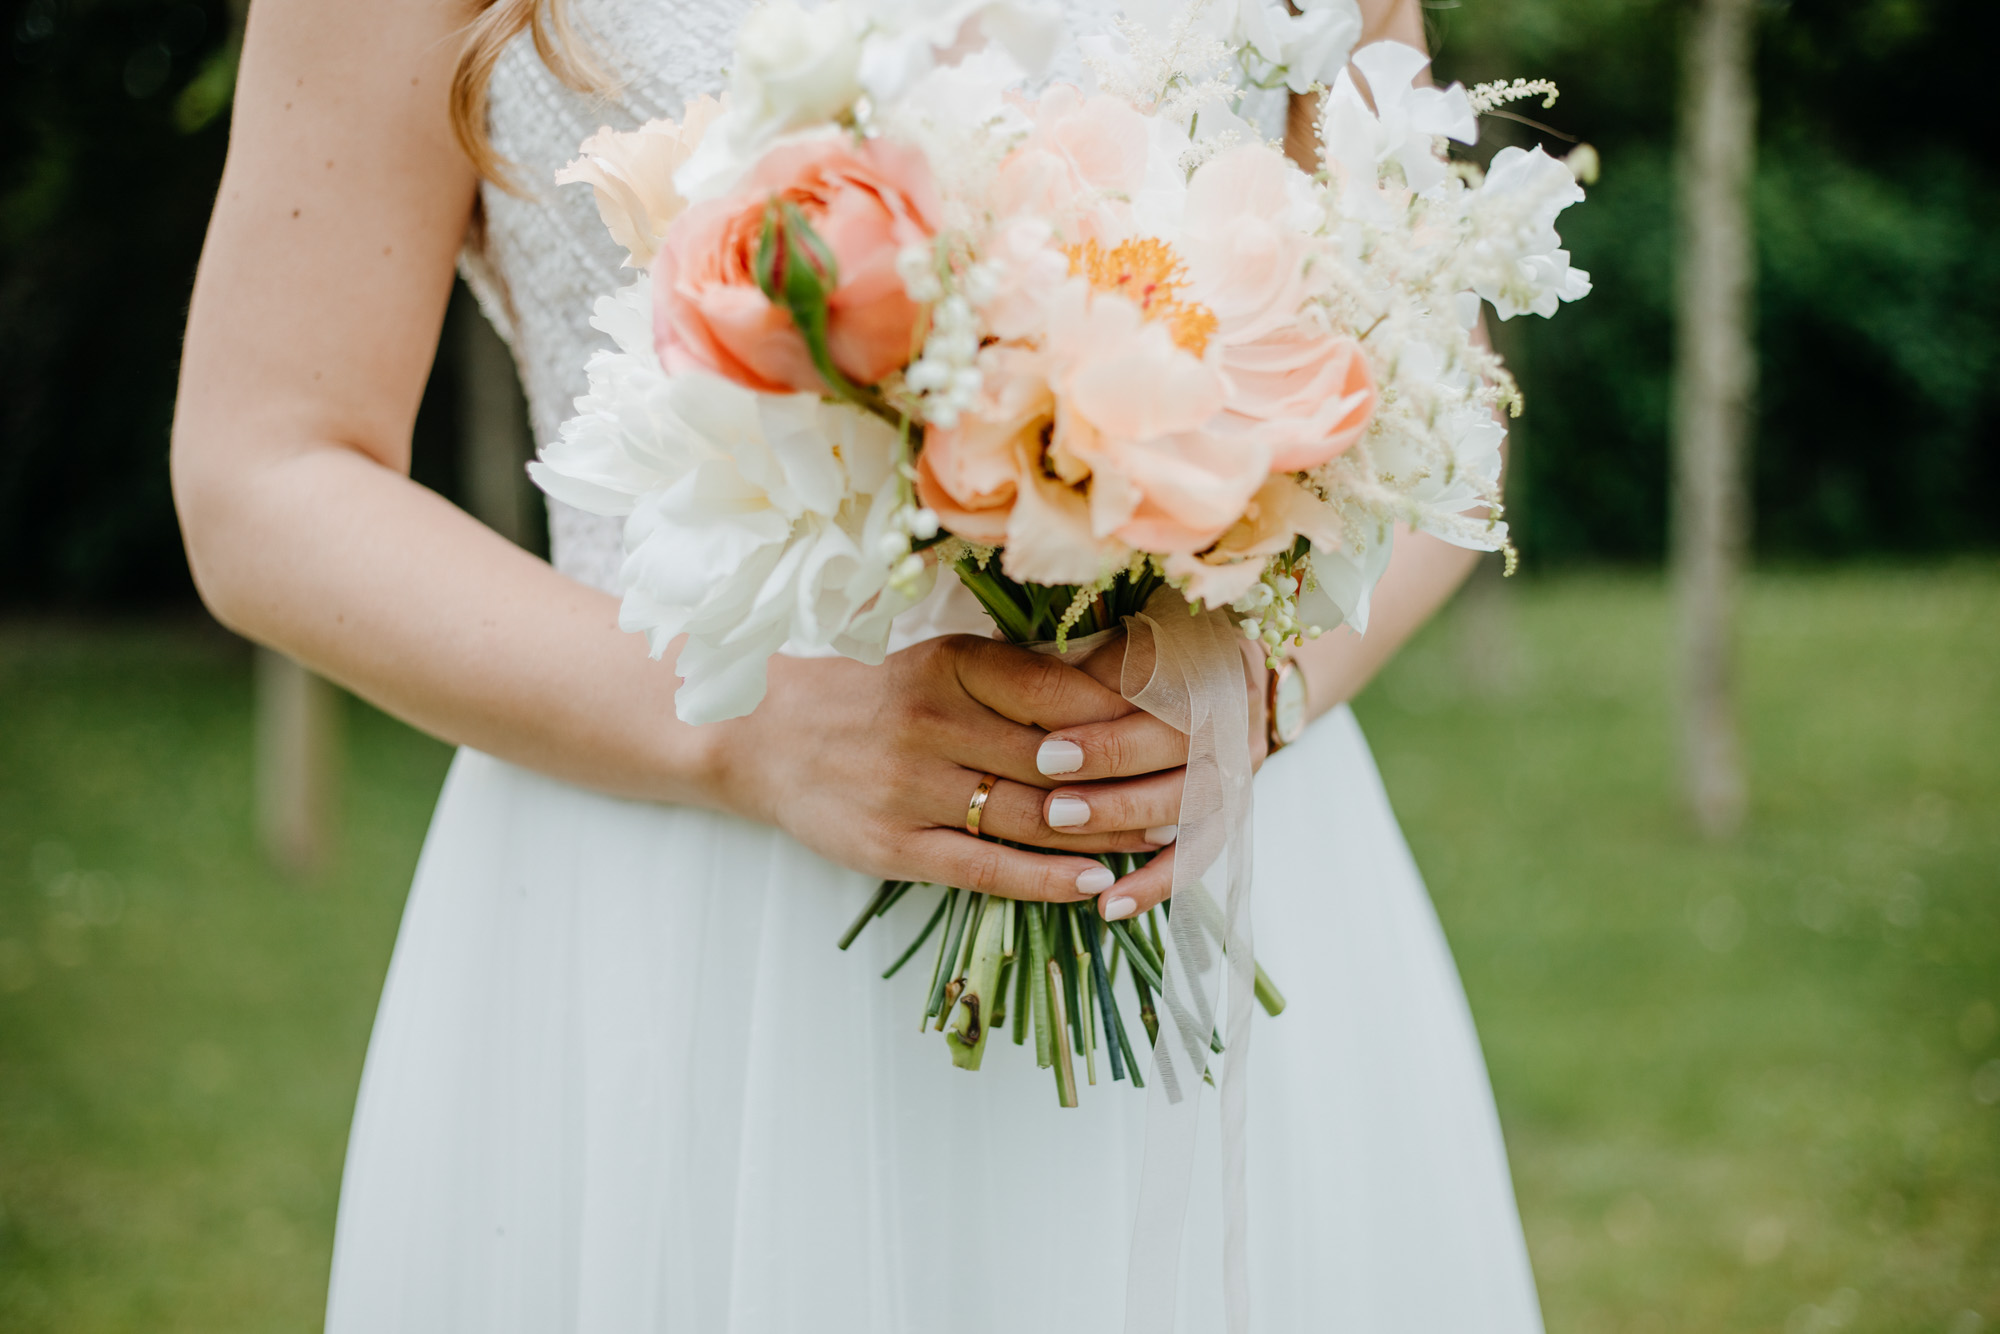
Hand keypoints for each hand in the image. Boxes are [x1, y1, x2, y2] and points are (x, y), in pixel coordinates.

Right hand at [705, 635, 1200, 901]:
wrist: (754, 734)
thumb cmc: (863, 692)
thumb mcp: (933, 660)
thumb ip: (1011, 674)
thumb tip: (1114, 682)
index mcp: (945, 662)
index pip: (1058, 690)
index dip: (1126, 714)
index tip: (1181, 726)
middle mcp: (929, 721)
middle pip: (1057, 758)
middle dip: (1133, 777)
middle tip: (1195, 788)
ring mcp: (908, 788)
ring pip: (1030, 816)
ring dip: (1105, 831)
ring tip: (1162, 838)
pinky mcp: (892, 846)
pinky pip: (985, 867)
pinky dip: (1046, 878)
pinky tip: (1093, 882)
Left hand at [1041, 634, 1270, 922]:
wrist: (1203, 674)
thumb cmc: (1134, 651)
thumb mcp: (1107, 640)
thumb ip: (1078, 660)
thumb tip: (1025, 676)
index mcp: (1209, 657)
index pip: (1163, 688)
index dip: (1106, 718)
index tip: (1048, 744)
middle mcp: (1235, 712)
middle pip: (1181, 743)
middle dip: (1111, 766)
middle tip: (1049, 787)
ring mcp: (1237, 767)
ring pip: (1189, 801)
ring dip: (1123, 817)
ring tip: (1062, 826)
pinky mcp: (1227, 813)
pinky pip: (1196, 856)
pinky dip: (1153, 884)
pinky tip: (1108, 906)